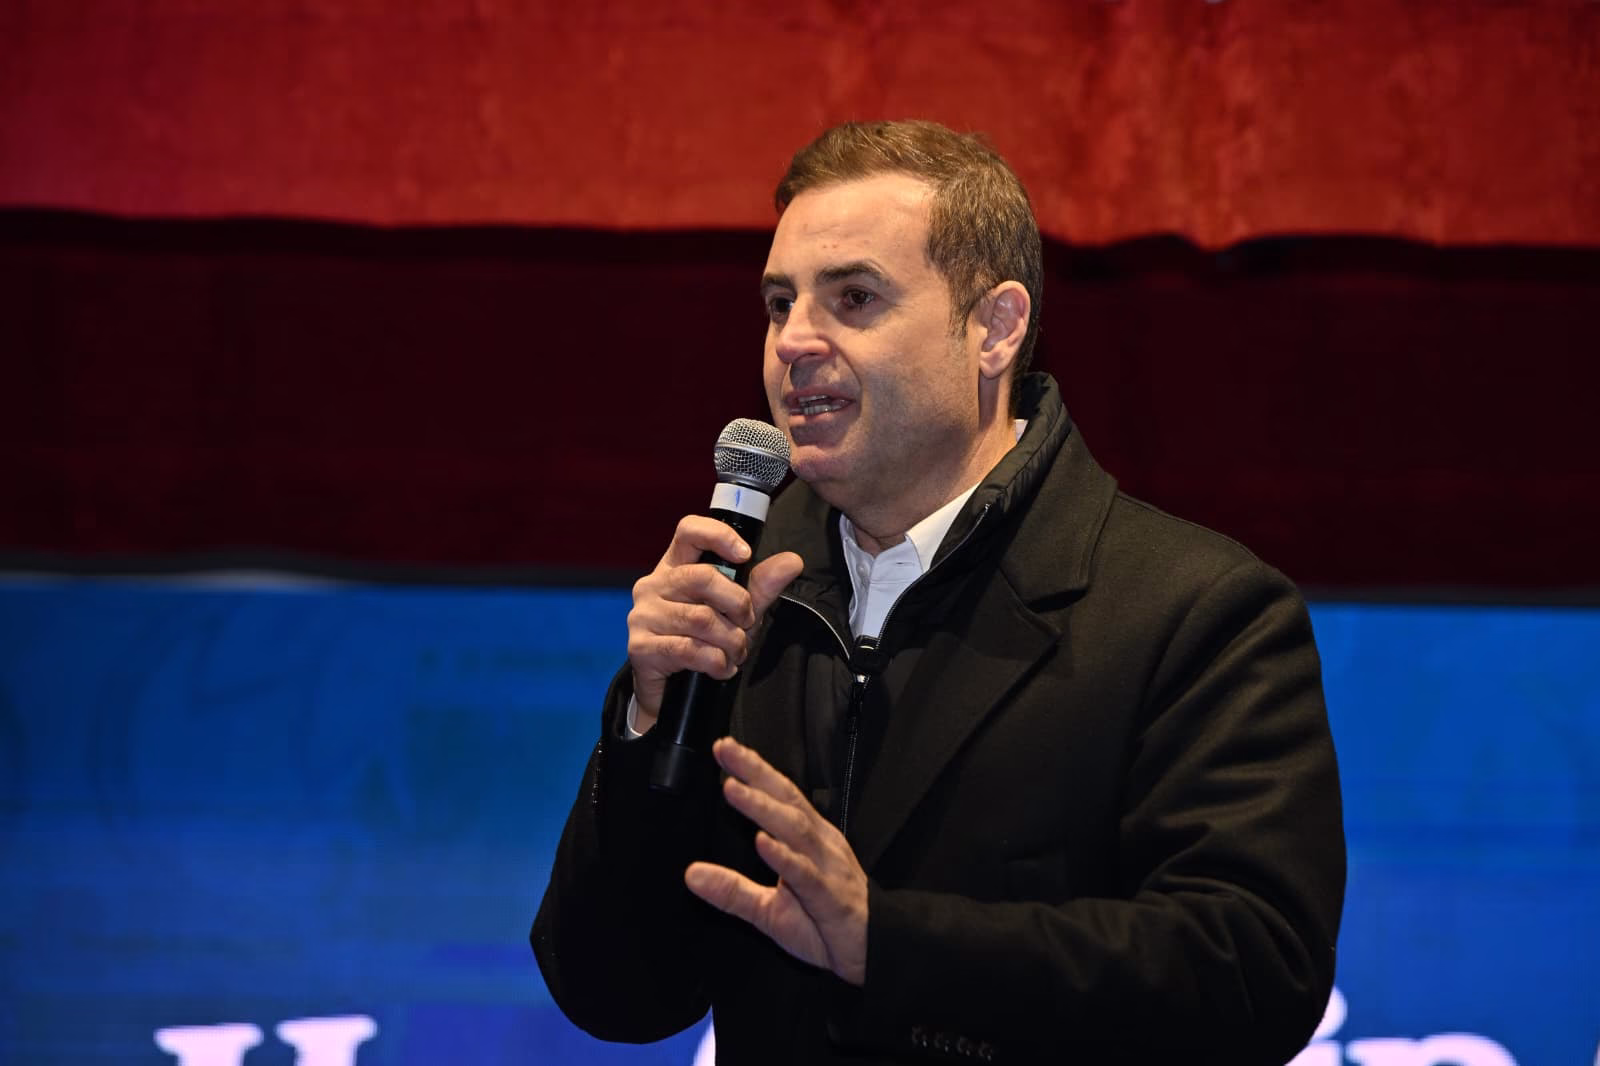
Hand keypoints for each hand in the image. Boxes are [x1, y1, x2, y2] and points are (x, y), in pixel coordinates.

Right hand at [627, 515, 802, 731]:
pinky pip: (688, 649)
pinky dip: (716, 662)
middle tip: (746, 624)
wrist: (674, 692)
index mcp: (675, 566)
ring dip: (730, 641)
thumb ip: (761, 587)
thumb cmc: (705, 642)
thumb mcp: (738, 612)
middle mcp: (653, 585)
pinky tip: (721, 668)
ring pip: (700, 619)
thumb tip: (793, 561)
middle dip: (737, 605)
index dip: (718, 536)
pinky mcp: (640, 647)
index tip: (744, 555)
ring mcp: (642, 616)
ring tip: (735, 653)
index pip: (688, 530)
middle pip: (702, 578)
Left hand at [684, 737, 867, 985]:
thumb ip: (732, 890)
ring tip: (734, 789)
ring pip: (795, 830)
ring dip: (763, 808)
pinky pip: (805, 874)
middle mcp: (820, 844)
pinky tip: (763, 843)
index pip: (780, 794)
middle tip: (725, 750)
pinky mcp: (831, 897)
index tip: (724, 747)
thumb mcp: (768, 909)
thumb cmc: (823, 923)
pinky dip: (784, 858)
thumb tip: (690, 875)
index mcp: (809, 838)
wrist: (873, 952)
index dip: (754, 769)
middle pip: (786, 800)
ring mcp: (827, 868)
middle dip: (755, 773)